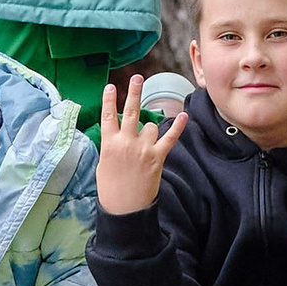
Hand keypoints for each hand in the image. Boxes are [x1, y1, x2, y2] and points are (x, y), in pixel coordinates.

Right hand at [94, 77, 186, 217]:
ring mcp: (143, 149)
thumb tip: (119, 134)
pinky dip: (177, 127)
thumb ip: (111, 145)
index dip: (109, 99)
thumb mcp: (103, 163)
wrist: (124, 208)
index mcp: (109, 144)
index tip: (111, 86)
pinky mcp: (157, 157)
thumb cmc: (110, 187)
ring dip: (149, 130)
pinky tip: (183, 115)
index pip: (108, 115)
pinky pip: (169, 138)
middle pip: (130, 112)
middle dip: (134, 92)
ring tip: (144, 146)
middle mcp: (126, 142)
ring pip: (150, 126)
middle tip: (137, 77)